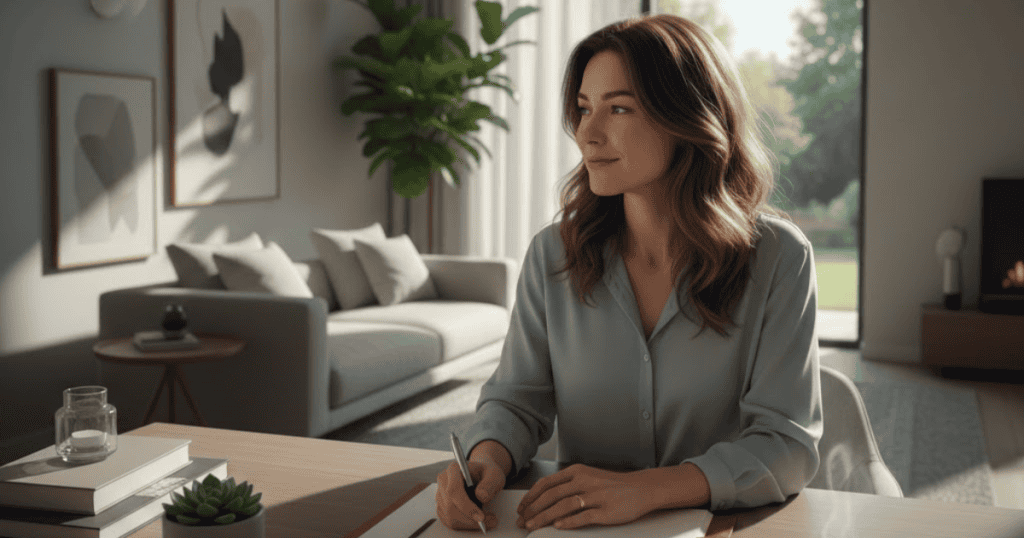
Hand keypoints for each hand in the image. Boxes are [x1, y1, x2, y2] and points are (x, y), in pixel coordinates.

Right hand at [435, 457, 505, 530]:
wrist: (482, 475)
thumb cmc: (486, 473)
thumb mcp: (494, 474)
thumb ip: (489, 483)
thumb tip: (481, 496)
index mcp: (454, 469)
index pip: (453, 490)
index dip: (466, 506)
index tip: (480, 516)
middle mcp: (443, 481)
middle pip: (450, 507)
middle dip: (469, 518)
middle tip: (487, 521)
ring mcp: (440, 494)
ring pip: (450, 516)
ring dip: (468, 523)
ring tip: (486, 520)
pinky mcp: (442, 506)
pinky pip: (450, 521)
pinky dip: (464, 524)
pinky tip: (475, 520)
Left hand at [515, 463, 654, 530]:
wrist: (641, 488)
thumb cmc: (612, 485)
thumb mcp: (588, 477)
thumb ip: (567, 485)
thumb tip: (543, 498)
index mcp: (577, 472)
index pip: (547, 483)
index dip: (531, 496)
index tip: (521, 508)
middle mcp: (584, 481)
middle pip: (551, 495)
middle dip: (533, 509)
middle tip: (522, 521)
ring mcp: (595, 496)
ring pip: (563, 506)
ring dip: (545, 517)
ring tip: (533, 526)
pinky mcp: (606, 511)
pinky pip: (583, 517)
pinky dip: (568, 522)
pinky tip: (558, 526)